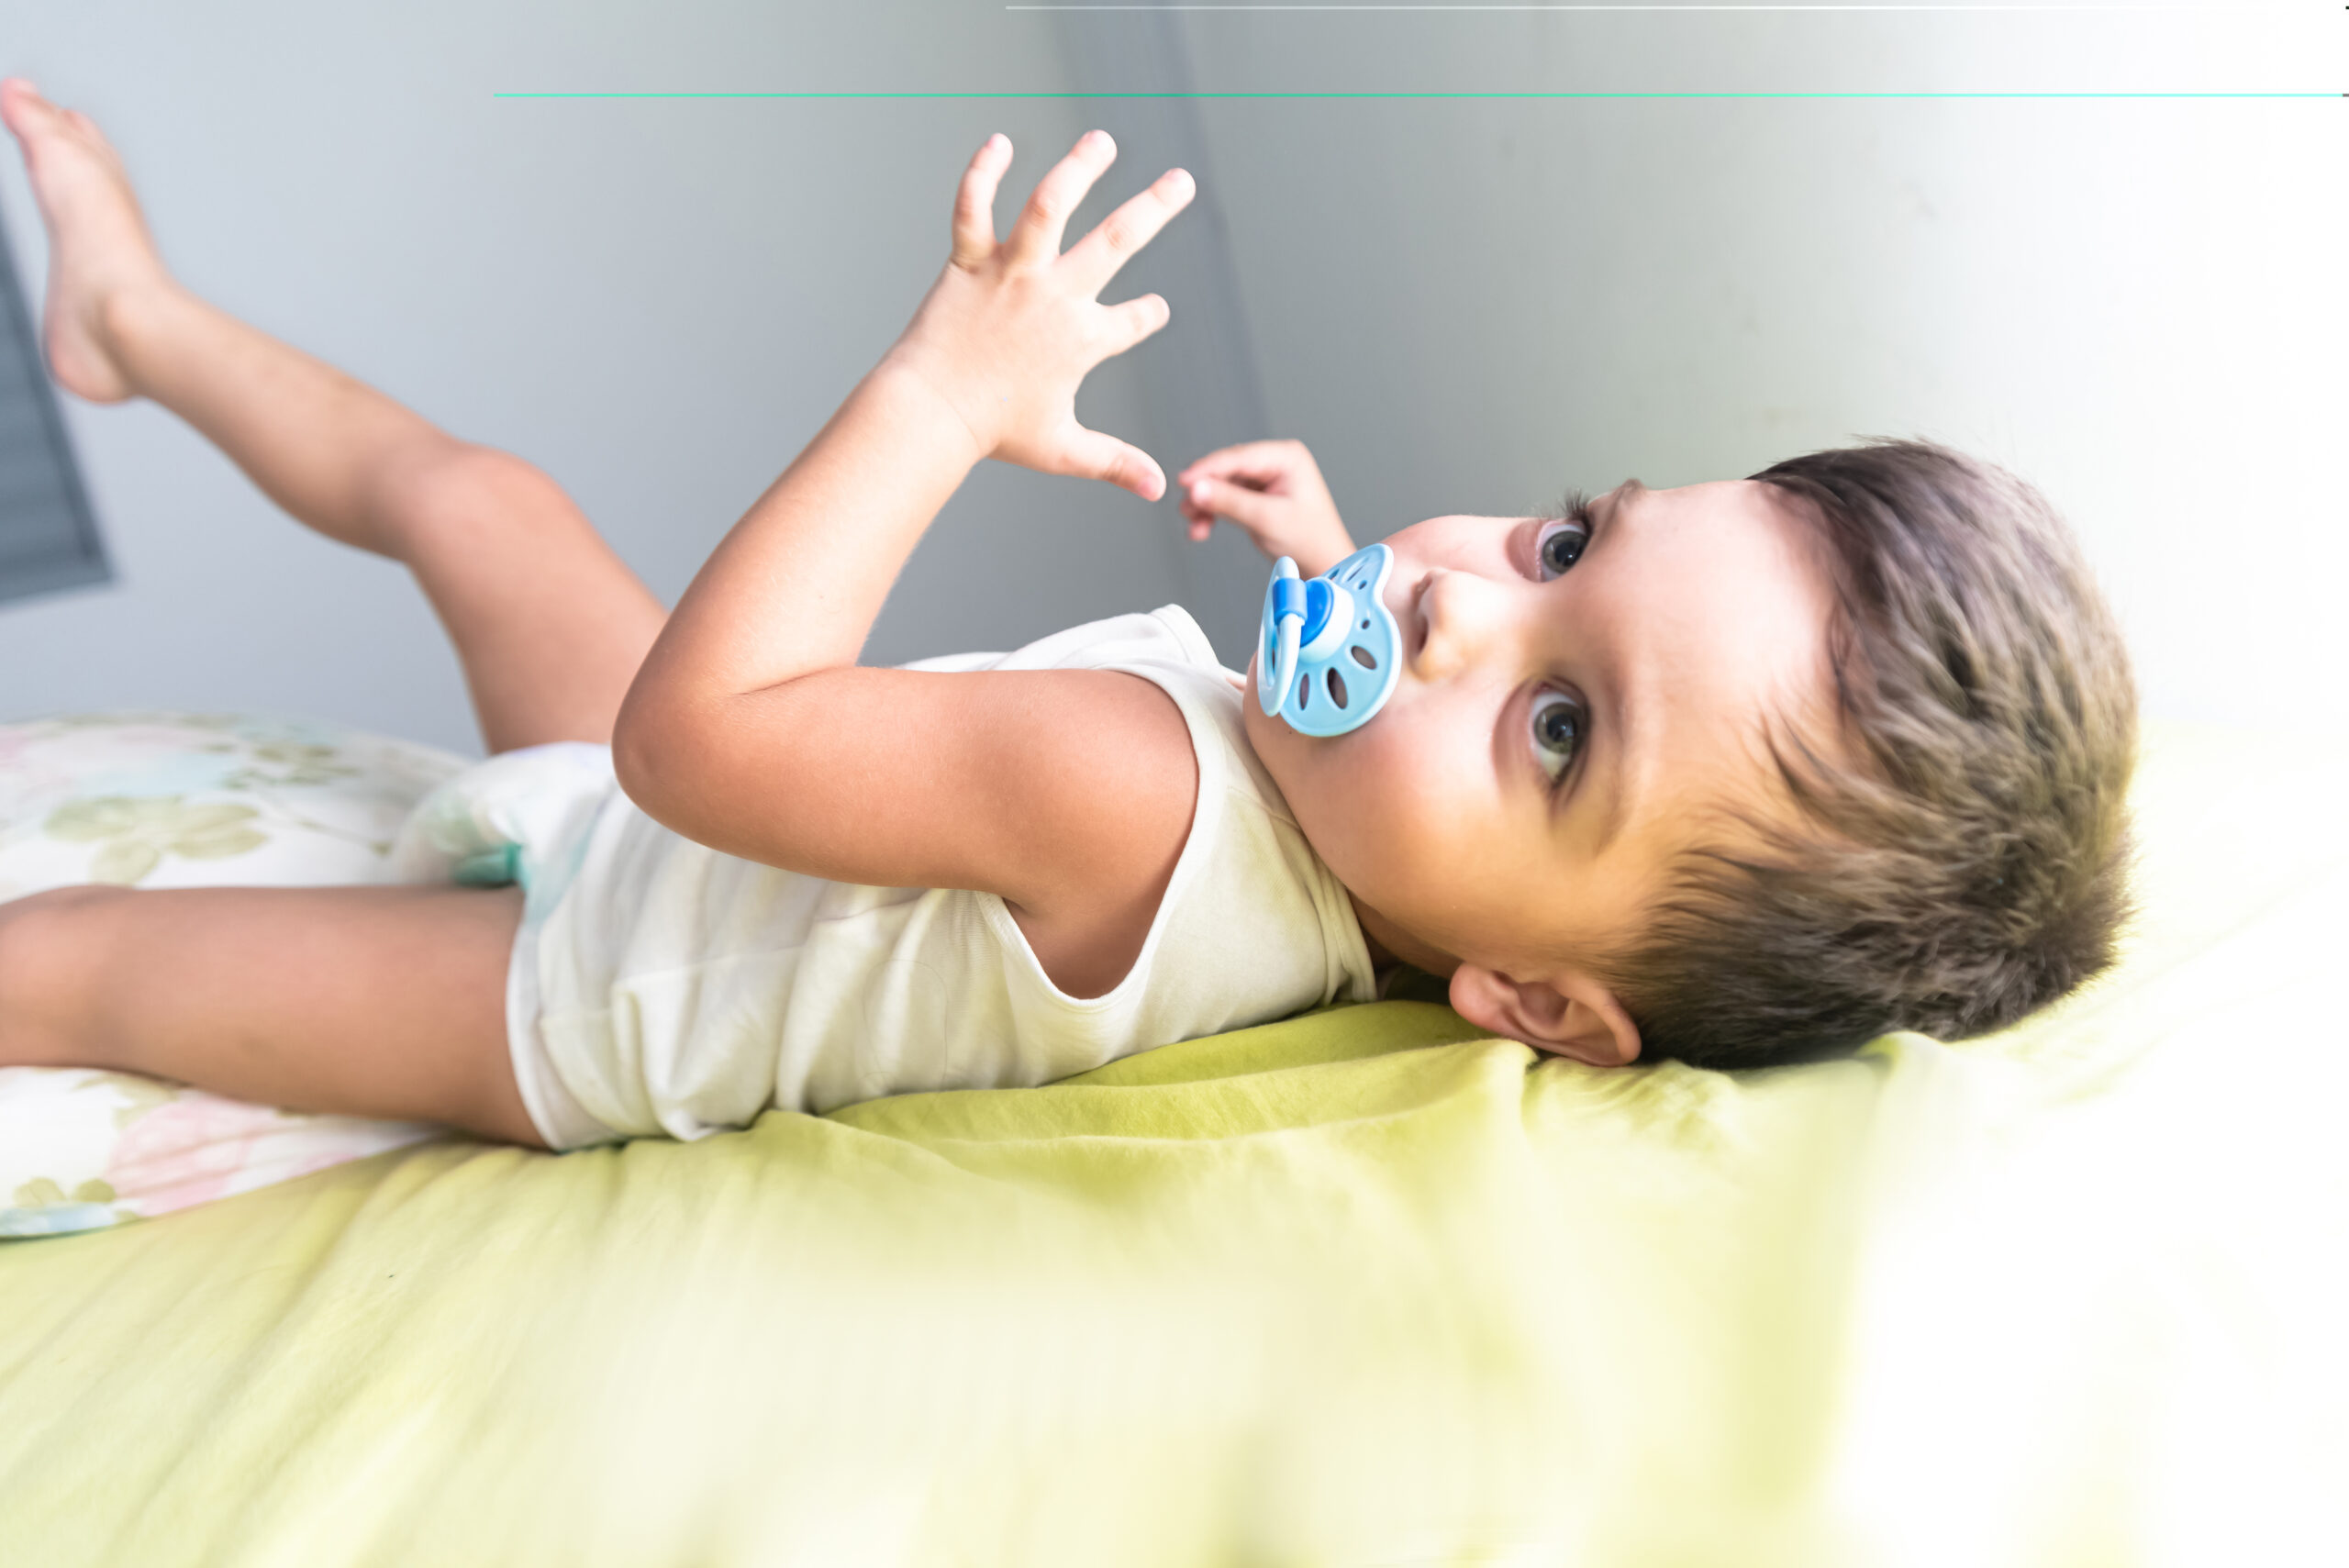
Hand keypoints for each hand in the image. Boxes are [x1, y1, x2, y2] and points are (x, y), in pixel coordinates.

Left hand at [878, 130, 1192, 501]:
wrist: (931, 412)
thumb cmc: (994, 432)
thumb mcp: (1063, 449)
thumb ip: (1114, 462)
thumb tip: (1159, 492)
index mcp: (1083, 340)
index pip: (1132, 321)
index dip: (1147, 316)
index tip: (1155, 310)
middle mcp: (1055, 296)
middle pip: (1117, 241)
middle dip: (1155, 208)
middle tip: (1181, 182)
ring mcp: (1013, 273)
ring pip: (1051, 205)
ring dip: (1080, 169)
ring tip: (1102, 141)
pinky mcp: (969, 261)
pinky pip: (974, 208)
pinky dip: (983, 173)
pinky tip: (999, 143)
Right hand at [1175, 439, 1355, 573]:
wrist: (1322, 568)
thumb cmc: (1310, 542)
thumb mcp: (1266, 520)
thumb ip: (1229, 503)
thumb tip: (1196, 489)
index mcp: (1287, 457)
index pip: (1238, 457)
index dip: (1207, 469)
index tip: (1183, 482)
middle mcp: (1276, 463)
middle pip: (1227, 471)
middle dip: (1205, 491)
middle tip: (1186, 508)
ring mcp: (1266, 480)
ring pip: (1223, 486)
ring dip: (1206, 505)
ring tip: (1194, 523)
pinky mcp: (1257, 497)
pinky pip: (1228, 499)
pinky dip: (1214, 513)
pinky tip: (1202, 528)